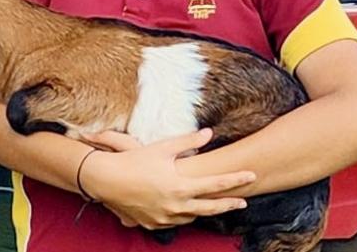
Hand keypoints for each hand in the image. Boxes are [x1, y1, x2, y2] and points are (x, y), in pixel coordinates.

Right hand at [78, 128, 253, 229]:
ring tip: (214, 205)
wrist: (105, 180)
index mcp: (180, 186)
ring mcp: (165, 217)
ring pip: (193, 217)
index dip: (235, 180)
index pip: (216, 184)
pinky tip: (185, 211)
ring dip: (205, 211)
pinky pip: (174, 223)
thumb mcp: (161, 148)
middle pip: (210, 207)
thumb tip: (208, 133)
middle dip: (229, 203)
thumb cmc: (133, 161)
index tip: (251, 176)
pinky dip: (183, 216)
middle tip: (243, 202)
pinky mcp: (153, 223)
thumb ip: (187, 141)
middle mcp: (176, 205)